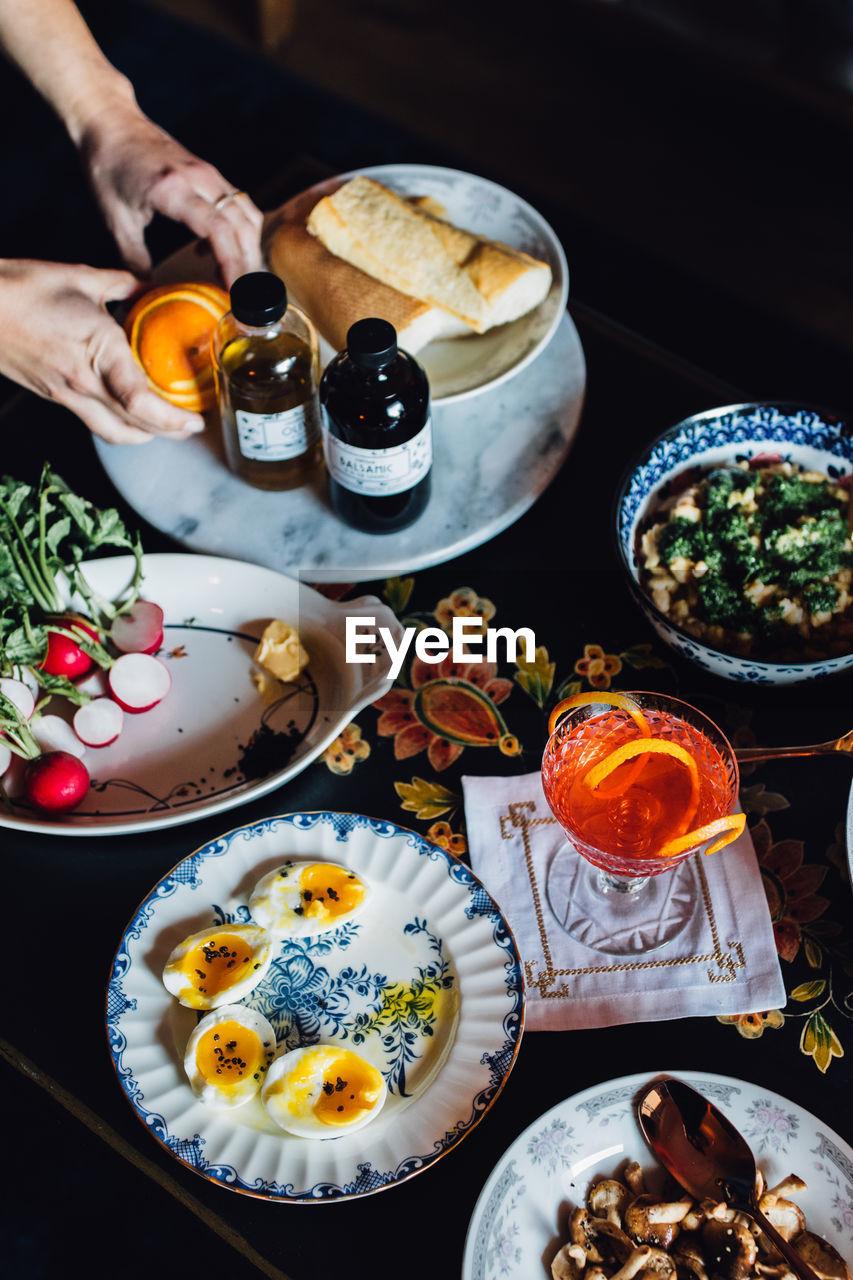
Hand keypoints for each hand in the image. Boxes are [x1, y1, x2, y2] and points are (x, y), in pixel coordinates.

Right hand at [0, 259, 205, 443]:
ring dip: (145, 436)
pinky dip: (119, 427)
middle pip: (136, 426)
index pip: (141, 401)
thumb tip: (147, 287)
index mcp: (98, 349)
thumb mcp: (81, 278)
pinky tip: (129, 415)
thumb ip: (122, 284)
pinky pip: (95, 424)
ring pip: (115, 433)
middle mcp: (84, 382)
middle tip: (191, 426)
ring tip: (166, 427)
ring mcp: (67, 394)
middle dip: (169, 432)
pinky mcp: (55, 397)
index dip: (173, 418)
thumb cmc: (19, 289)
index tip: (194, 418)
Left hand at [79, 96, 262, 286]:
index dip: (232, 265)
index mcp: (173, 189)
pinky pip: (239, 206)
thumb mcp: (115, 219)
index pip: (218, 230)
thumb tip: (147, 296)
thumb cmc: (106, 167)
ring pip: (248, 216)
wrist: (110, 120)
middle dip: (248, 267)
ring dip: (249, 251)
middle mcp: (199, 178)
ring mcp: (209, 173)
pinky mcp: (211, 174)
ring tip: (241, 283)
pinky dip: (241, 234)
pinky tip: (221, 254)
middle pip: (242, 226)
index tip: (236, 295)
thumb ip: (135, 261)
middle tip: (245, 301)